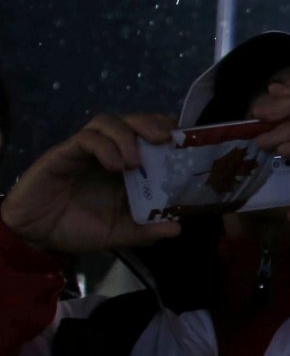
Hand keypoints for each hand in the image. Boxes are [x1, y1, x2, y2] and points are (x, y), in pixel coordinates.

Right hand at [1, 113, 183, 253]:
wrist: (36, 236)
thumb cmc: (78, 229)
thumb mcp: (118, 234)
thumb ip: (145, 230)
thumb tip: (178, 228)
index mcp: (127, 165)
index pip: (150, 134)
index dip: (168, 131)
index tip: (187, 141)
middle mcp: (109, 151)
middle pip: (132, 120)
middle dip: (152, 123)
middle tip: (166, 139)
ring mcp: (85, 150)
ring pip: (108, 121)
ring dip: (127, 135)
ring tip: (136, 162)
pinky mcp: (63, 153)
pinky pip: (85, 138)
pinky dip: (105, 147)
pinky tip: (115, 166)